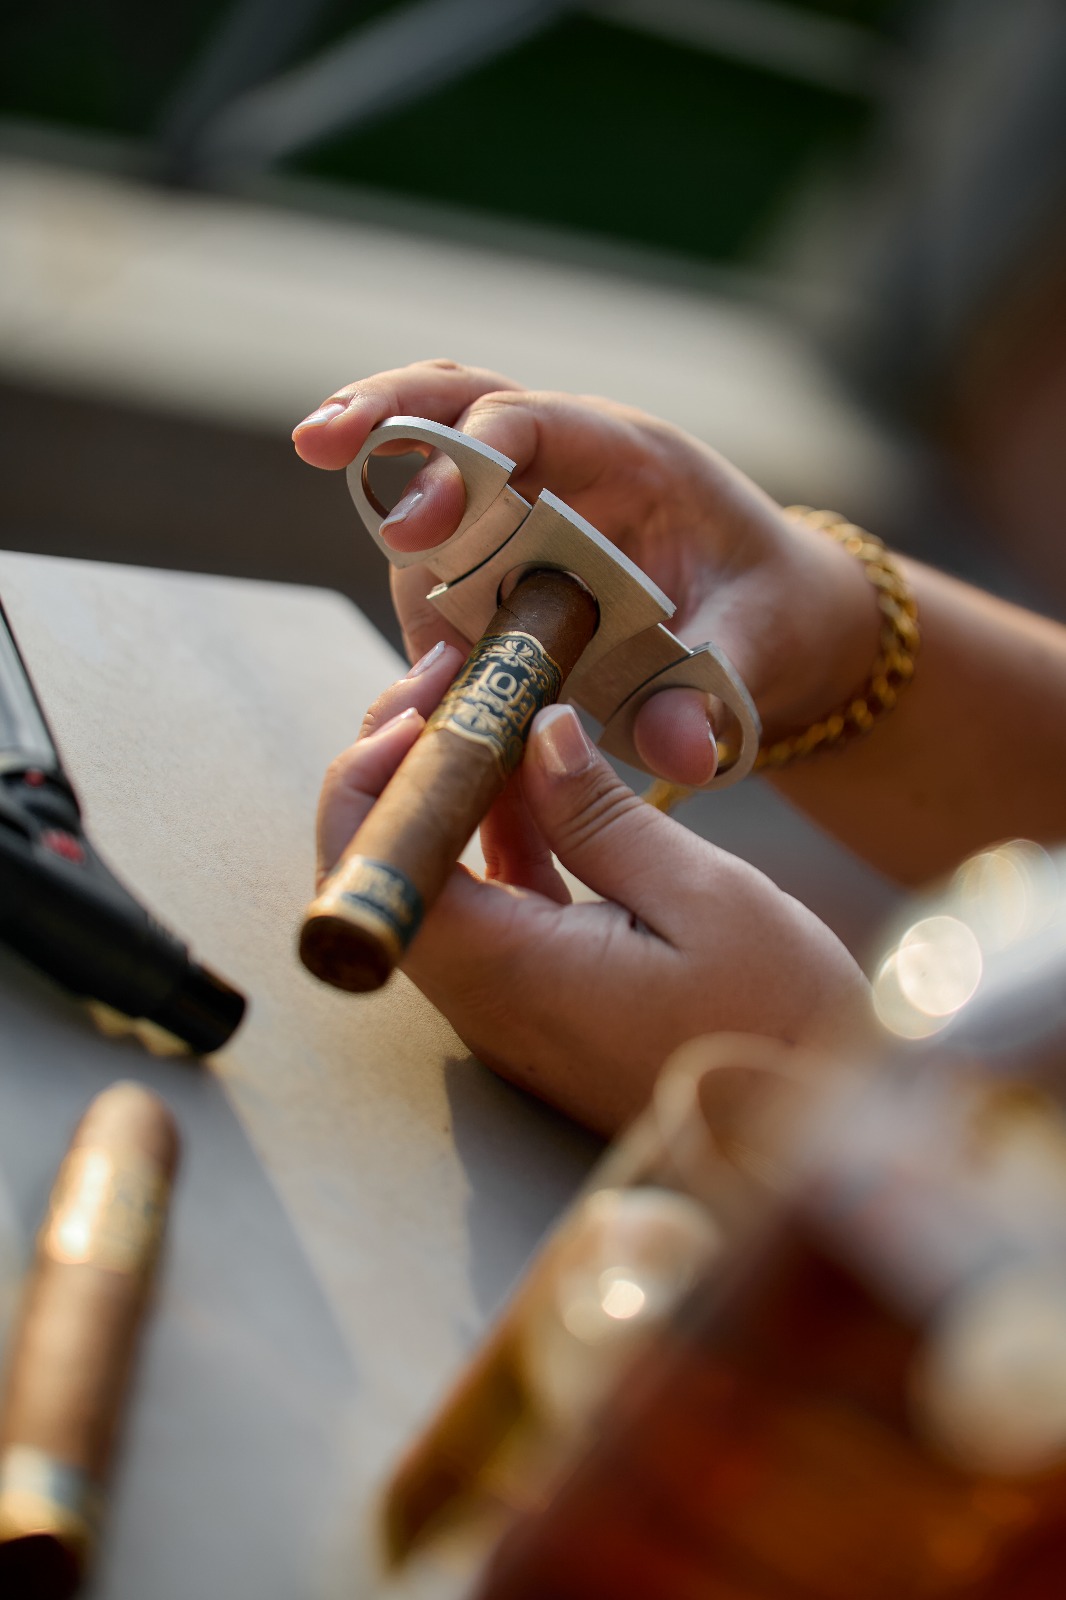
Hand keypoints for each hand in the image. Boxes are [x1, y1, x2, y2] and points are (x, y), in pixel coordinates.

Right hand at [294, 359, 880, 787]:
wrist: (765, 619)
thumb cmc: (761, 617)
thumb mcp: (751, 654)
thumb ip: (709, 696)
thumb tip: (681, 756)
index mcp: (630, 458)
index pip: (530, 423)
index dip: (465, 461)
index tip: (418, 527)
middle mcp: (566, 461)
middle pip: (458, 402)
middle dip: (386, 415)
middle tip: (316, 439)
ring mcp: (525, 497)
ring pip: (432, 462)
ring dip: (382, 484)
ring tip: (341, 502)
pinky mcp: (498, 546)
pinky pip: (438, 543)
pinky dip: (408, 576)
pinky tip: (409, 649)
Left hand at [316, 650, 873, 1136]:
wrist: (810, 1135)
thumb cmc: (780, 1023)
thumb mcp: (705, 899)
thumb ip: (603, 815)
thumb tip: (537, 730)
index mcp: (512, 973)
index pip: (380, 875)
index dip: (375, 781)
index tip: (427, 702)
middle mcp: (486, 999)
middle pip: (391, 874)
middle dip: (405, 769)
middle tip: (457, 683)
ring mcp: (509, 1006)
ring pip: (437, 884)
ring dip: (453, 795)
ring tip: (498, 707)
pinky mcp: (542, 1003)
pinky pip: (491, 908)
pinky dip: (499, 838)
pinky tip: (540, 778)